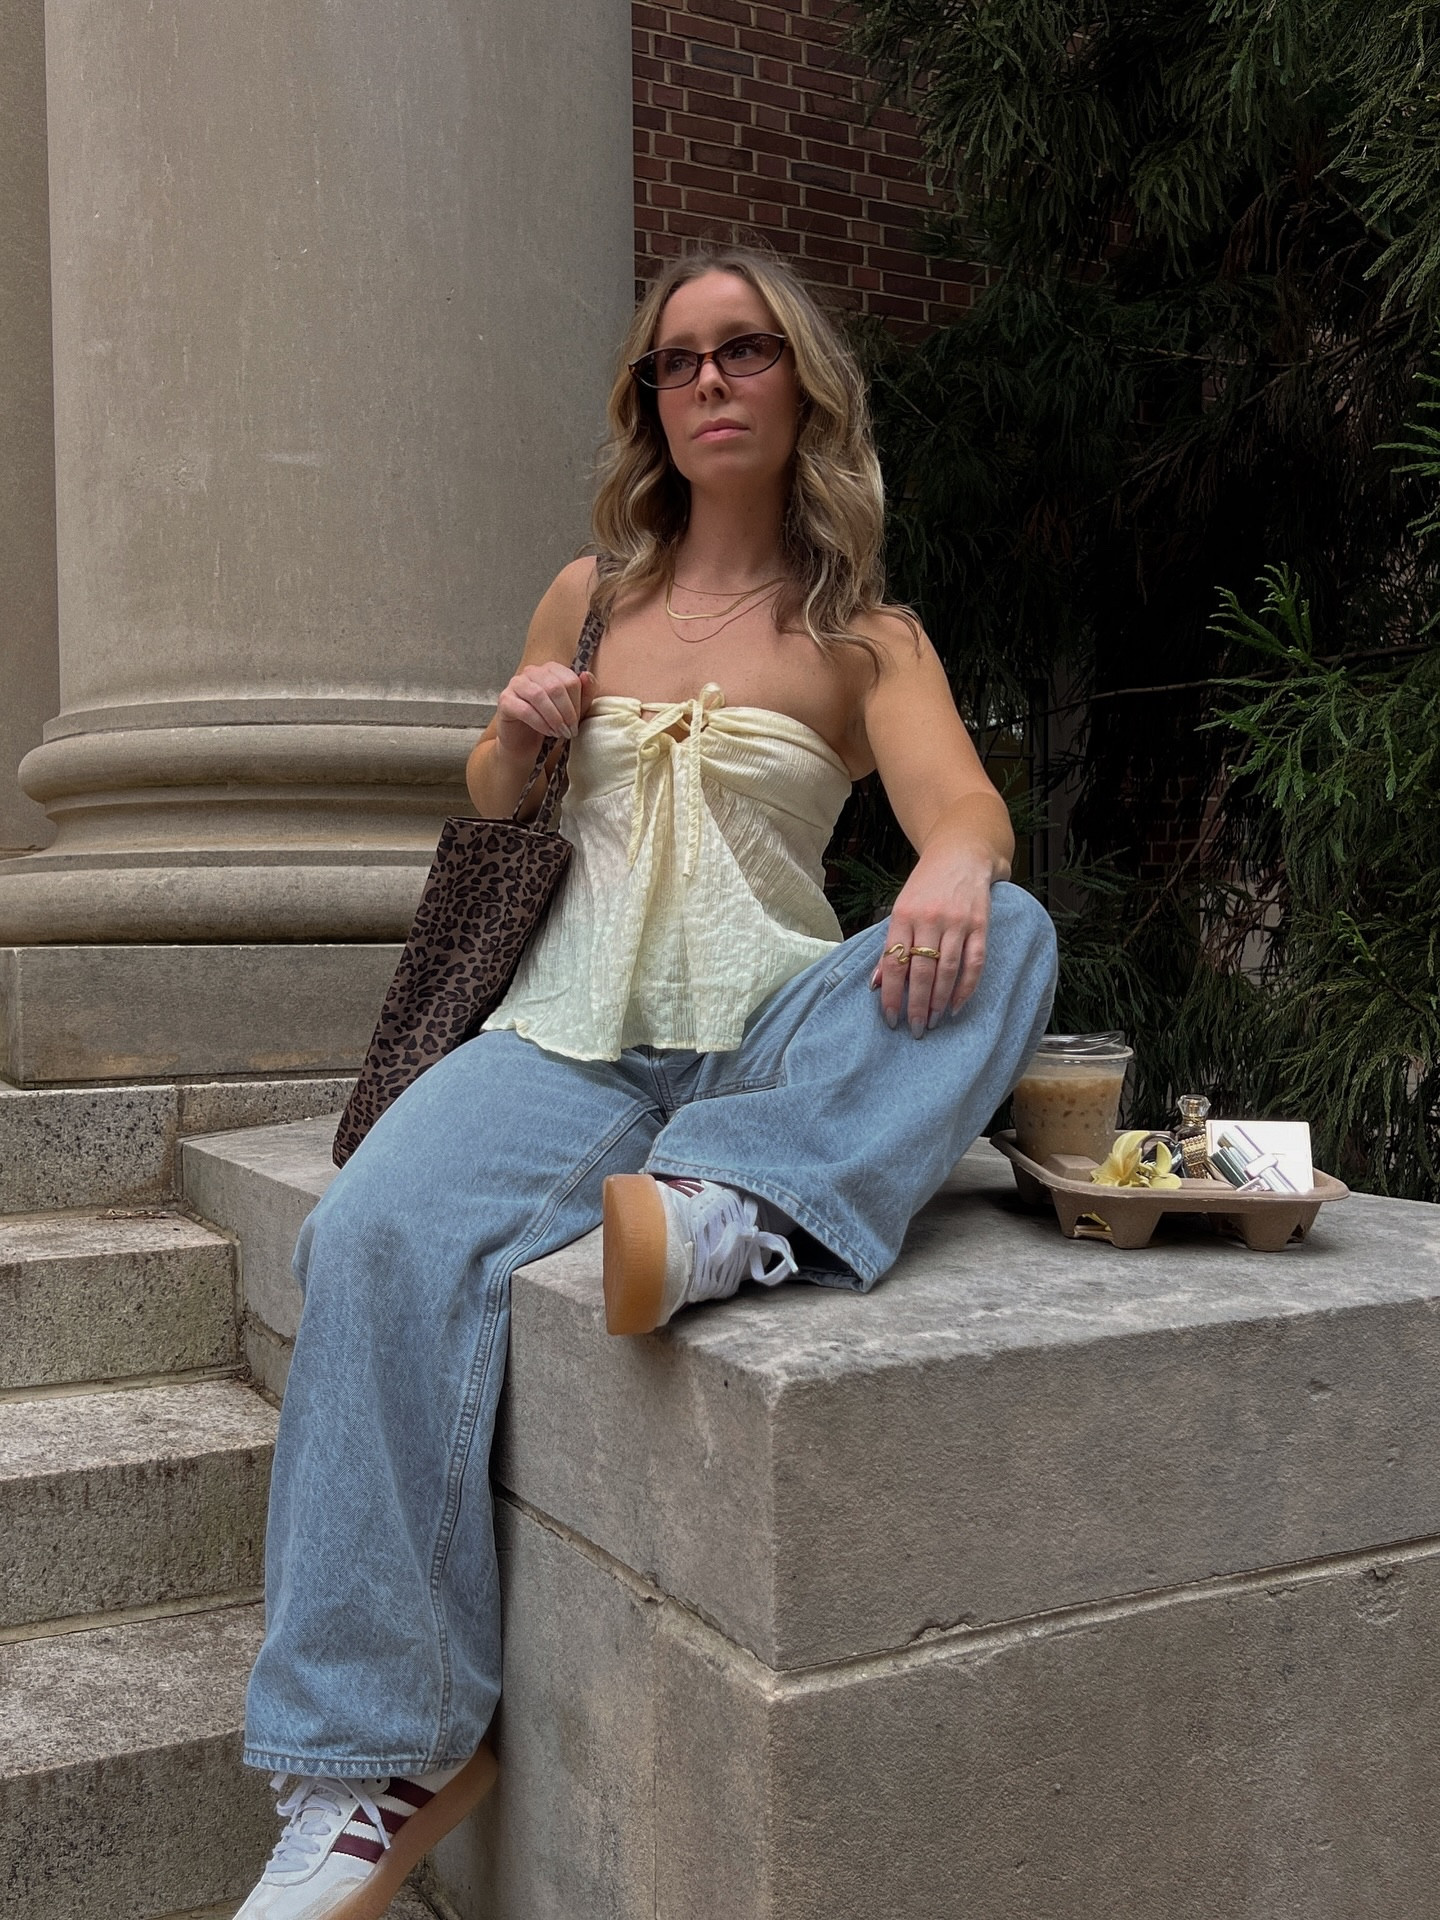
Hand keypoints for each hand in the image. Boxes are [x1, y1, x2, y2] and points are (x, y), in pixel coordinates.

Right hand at [495, 663, 594, 760]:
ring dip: (553, 717)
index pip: (570, 680)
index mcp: (550, 669)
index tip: (577, 721)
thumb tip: (587, 675)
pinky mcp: (505, 700)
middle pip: (555, 686)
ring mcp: (516, 684)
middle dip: (566, 712)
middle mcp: (532, 672)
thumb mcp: (574, 711)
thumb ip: (584, 693)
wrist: (525, 744)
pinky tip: (547, 732)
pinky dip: (540, 723)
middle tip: (570, 730)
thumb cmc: (550, 725)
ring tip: (559, 732)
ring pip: (539, 695)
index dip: (577, 703)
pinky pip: (525, 709)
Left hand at [870, 849, 994, 1036]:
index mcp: (903, 916)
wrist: (962, 853)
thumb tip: (876, 984)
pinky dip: (965, 987)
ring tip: (932, 1021)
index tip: (890, 1018)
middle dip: (916, 1005)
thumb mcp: (901, 908)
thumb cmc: (926, 886)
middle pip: (920, 971)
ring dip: (938, 1001)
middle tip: (914, 1029)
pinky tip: (956, 1005)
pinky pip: (974, 962)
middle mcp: (929, 919)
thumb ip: (890, 945)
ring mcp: (957, 922)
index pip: (894, 963)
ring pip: (946, 970)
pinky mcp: (980, 924)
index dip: (891, 994)